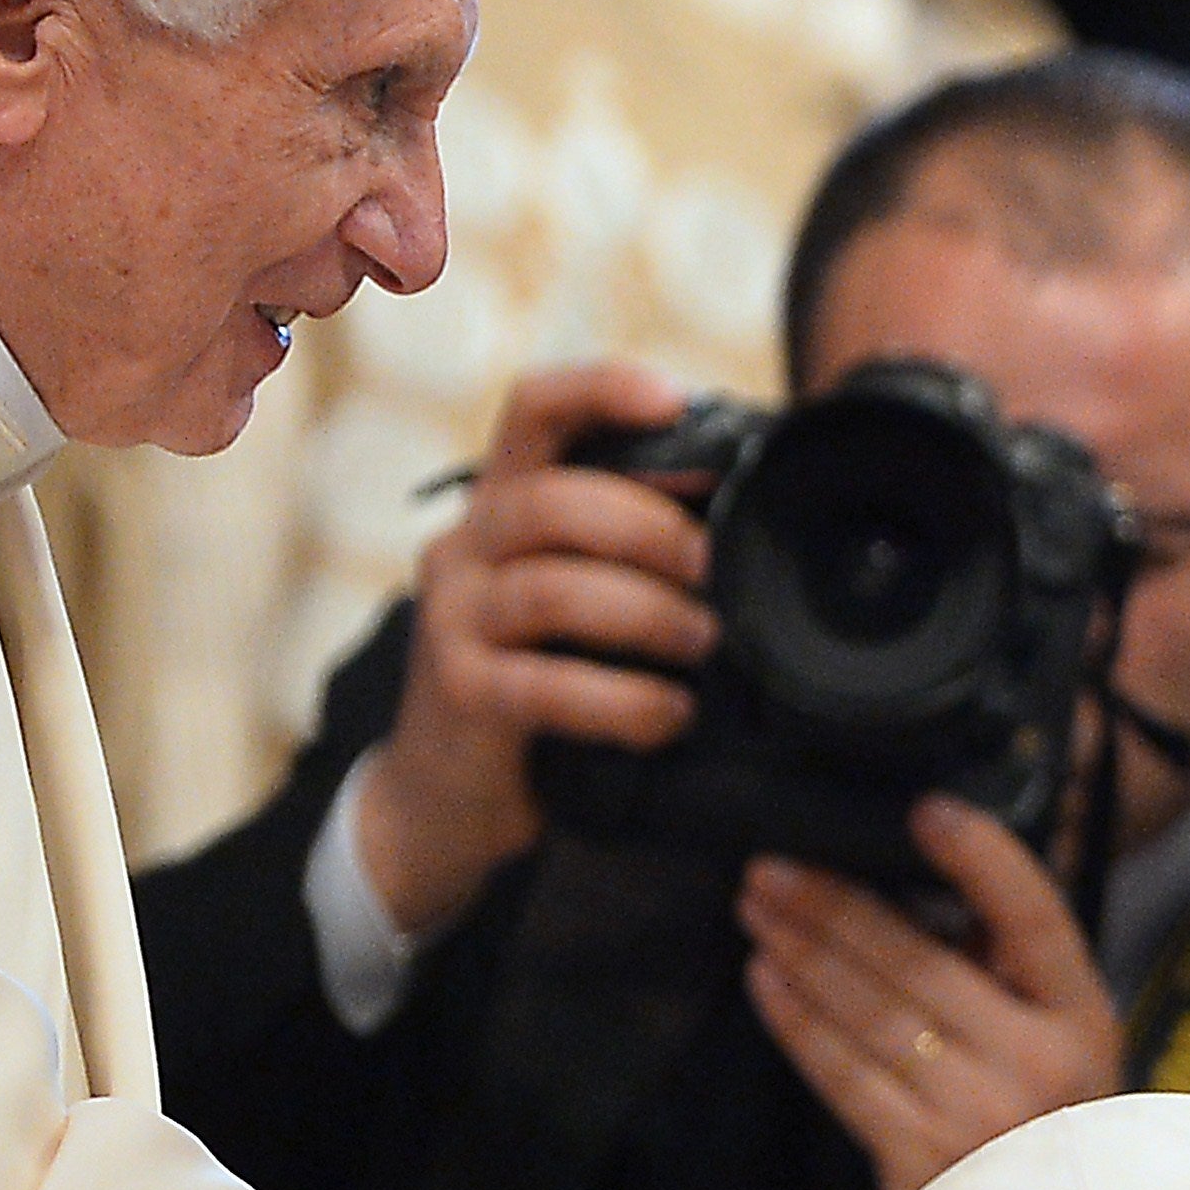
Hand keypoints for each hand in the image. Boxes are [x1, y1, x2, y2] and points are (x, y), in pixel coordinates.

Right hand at [348, 363, 711, 936]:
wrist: (443, 800)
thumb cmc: (538, 683)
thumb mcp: (576, 601)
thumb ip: (629, 552)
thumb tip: (746, 515)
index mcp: (500, 505)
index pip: (534, 410)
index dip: (601, 389)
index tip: (674, 399)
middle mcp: (464, 547)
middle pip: (553, 499)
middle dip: (651, 527)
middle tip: (716, 571)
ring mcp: (452, 620)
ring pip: (554, 589)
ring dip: (648, 614)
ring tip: (706, 644)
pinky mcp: (459, 695)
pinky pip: (550, 686)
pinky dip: (627, 701)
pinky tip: (671, 717)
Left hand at [740, 795, 1125, 1189]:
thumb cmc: (1048, 1122)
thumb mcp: (1060, 1036)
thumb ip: (1007, 964)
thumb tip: (917, 879)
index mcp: (1082, 1015)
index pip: (1035, 918)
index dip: (983, 860)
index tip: (928, 812)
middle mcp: (1037, 1064)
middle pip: (920, 962)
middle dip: (835, 906)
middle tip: (772, 865)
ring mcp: (977, 1116)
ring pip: (871, 1015)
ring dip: (803, 954)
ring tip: (758, 910)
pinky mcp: (921, 1161)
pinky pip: (845, 1077)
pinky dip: (799, 1024)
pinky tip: (767, 982)